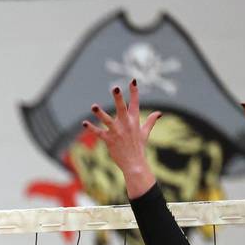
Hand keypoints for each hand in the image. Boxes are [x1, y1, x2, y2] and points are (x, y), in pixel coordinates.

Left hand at [83, 81, 161, 198]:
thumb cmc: (139, 147)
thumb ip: (151, 121)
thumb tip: (159, 113)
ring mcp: (117, 132)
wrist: (134, 164)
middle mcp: (126, 125)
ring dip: (100, 113)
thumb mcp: (145, 133)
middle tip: (115, 88)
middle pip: (122, 108)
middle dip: (119, 98)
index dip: (134, 92)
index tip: (132, 80)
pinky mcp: (109, 140)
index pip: (135, 103)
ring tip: (94, 106)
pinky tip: (85, 123)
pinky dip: (92, 128)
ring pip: (107, 120)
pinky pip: (99, 133)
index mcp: (134, 121)